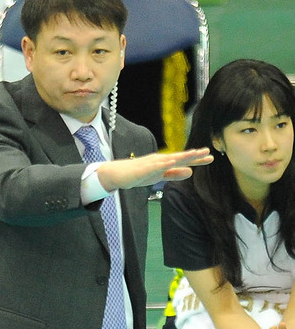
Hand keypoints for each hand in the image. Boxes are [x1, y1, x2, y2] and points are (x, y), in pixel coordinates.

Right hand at [97, 148, 212, 190]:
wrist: (119, 175)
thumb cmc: (139, 174)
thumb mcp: (160, 176)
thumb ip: (174, 174)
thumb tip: (191, 172)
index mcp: (165, 163)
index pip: (184, 161)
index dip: (197, 159)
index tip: (211, 157)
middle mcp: (160, 160)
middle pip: (179, 157)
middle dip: (193, 155)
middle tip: (207, 151)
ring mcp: (151, 163)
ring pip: (169, 159)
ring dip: (181, 156)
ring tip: (193, 153)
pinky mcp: (142, 169)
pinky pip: (154, 166)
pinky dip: (163, 163)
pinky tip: (171, 161)